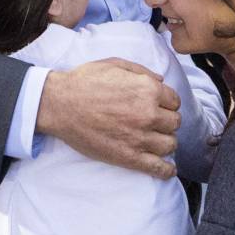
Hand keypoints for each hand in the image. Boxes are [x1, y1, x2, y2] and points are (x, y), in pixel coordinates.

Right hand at [35, 58, 180, 179]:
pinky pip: (158, 168)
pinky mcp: (129, 157)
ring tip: (156, 141)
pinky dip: (166, 170)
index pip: (175, 101)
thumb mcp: (114, 64)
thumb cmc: (85, 81)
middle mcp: (149, 113)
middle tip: (154, 122)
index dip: (166, 103)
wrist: (60, 104)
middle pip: (174, 123)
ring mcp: (140, 137)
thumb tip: (161, 82)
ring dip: (165, 142)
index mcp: (147, 89)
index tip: (159, 107)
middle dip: (166, 121)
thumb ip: (141, 71)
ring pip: (170, 144)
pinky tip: (167, 169)